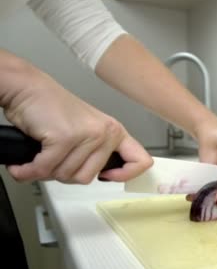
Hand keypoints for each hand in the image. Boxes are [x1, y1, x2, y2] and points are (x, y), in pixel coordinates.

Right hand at [0, 52, 151, 183]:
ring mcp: (88, 135)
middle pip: (88, 178)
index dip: (126, 175)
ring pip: (67, 176)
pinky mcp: (65, 138)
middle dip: (65, 174)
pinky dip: (30, 170)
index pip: (140, 161)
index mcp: (115, 132)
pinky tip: (25, 165)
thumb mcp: (86, 131)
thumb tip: (104, 177)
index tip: (107, 177)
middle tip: (54, 159)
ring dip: (47, 170)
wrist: (29, 90)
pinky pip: (46, 169)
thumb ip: (97, 153)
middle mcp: (106, 133)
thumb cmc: (52, 111)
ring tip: (41, 155)